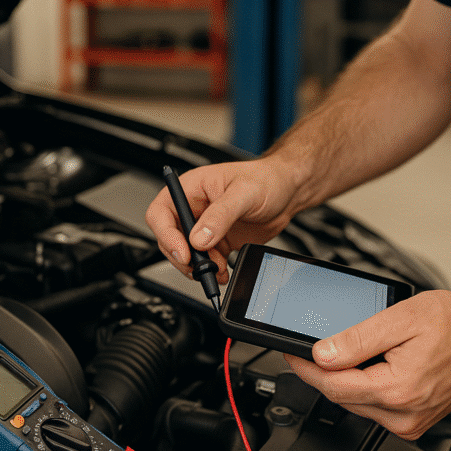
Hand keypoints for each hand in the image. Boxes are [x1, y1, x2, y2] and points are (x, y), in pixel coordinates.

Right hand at [145, 159, 301, 282]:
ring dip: (198, 267)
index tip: (183, 252)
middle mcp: (194, 207)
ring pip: (186, 253)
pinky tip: (223, 271)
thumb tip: (198, 238)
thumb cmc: (266, 180)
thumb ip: (220, 216)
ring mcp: (205, 226)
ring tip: (216, 270)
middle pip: (169, 238)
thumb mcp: (243, 193)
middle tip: (201, 267)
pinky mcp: (218, 241)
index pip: (161, 213)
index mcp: (192, 188)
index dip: (166, 235)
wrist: (288, 191)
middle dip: (183, 256)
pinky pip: (205, 260)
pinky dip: (211, 270)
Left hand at [285, 290, 450, 439]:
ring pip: (356, 403)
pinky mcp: (415, 421)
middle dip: (321, 372)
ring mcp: (411, 422)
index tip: (289, 351)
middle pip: (342, 396)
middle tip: (306, 348)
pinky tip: (366, 366)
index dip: (305, 367)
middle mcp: (404, 415)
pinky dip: (363, 386)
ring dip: (342, 380)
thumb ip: (357, 339)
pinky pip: (375, 406)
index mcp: (398, 390)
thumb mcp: (401, 318)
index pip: (332, 385)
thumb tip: (322, 353)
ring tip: (339, 353)